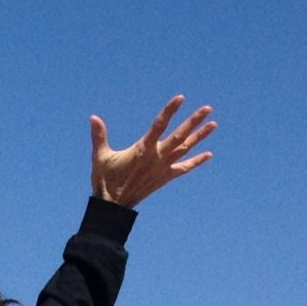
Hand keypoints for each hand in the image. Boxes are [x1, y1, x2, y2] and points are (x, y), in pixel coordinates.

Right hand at [89, 97, 215, 207]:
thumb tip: (93, 117)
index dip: (170, 111)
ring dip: (199, 137)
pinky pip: (184, 168)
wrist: (114, 207)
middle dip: (194, 121)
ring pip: (185, 149)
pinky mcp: (165, 178)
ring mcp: (163, 168)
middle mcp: (157, 157)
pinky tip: (208, 154)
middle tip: (207, 108)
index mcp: (143, 149)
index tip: (181, 98)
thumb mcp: (100, 156)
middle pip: (180, 136)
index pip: (160, 125)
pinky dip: (196, 162)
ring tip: (213, 125)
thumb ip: (99, 136)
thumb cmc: (106, 180)